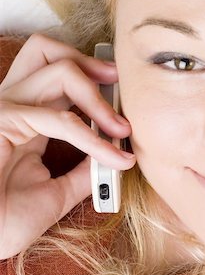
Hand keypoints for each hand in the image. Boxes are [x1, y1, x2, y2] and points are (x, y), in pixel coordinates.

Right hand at [0, 34, 134, 259]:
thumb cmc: (8, 221)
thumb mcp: (56, 191)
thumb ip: (82, 171)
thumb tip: (111, 157)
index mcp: (23, 119)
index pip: (53, 74)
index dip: (87, 77)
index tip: (117, 93)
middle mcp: (13, 106)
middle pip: (48, 53)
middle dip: (89, 64)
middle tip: (117, 81)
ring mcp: (5, 111)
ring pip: (59, 73)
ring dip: (98, 99)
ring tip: (122, 128)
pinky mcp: (4, 123)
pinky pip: (59, 120)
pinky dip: (92, 138)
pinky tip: (112, 156)